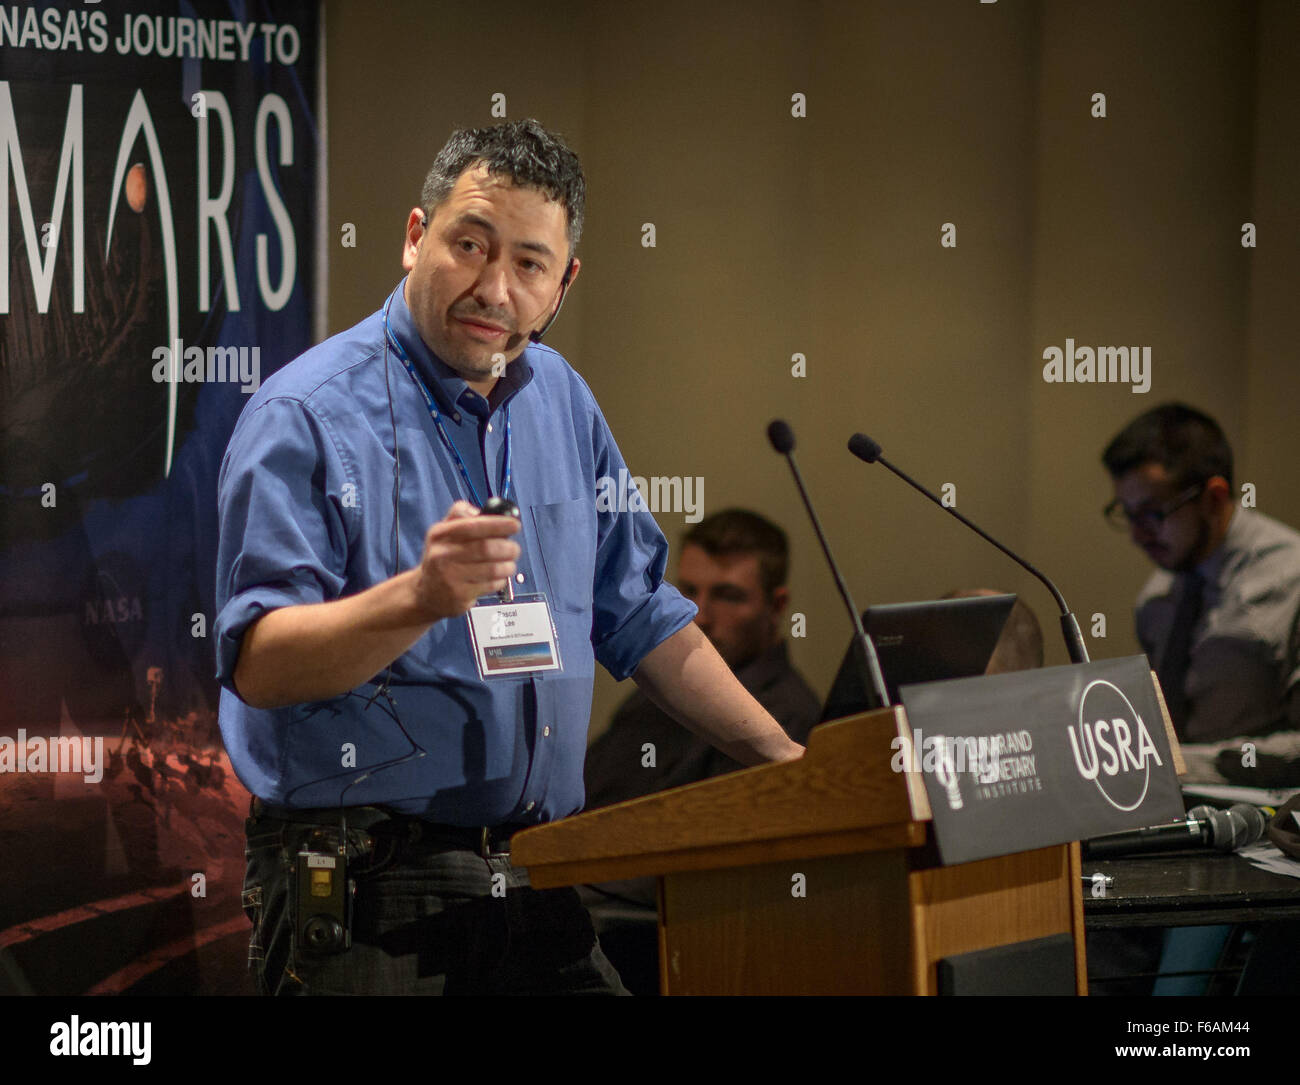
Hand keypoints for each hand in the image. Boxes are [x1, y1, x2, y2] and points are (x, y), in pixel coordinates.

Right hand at [412, 500, 520, 620]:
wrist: (425, 593)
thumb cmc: (442, 558)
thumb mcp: (443, 532)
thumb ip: (460, 515)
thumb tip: (481, 510)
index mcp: (440, 534)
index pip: (472, 525)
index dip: (498, 524)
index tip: (514, 525)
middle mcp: (442, 555)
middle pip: (485, 548)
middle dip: (508, 548)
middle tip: (515, 549)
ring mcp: (450, 577)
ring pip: (492, 569)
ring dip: (508, 566)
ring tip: (509, 564)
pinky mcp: (459, 595)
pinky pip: (490, 585)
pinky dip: (501, 580)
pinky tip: (498, 578)